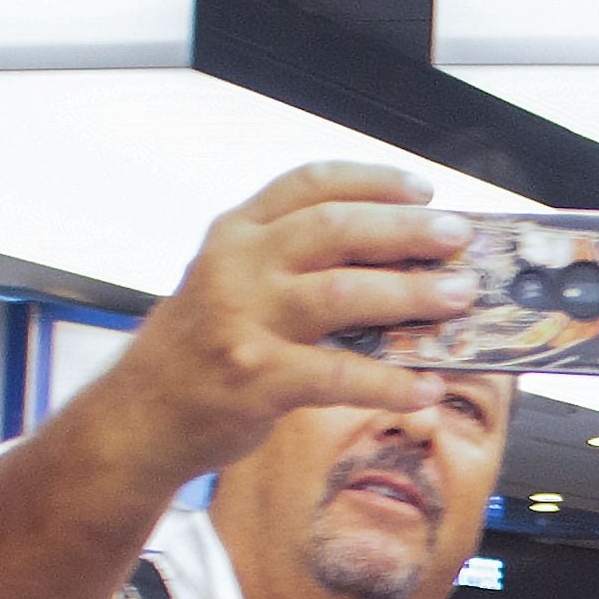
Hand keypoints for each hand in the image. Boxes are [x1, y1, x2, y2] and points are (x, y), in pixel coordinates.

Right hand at [100, 164, 482, 480]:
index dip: (372, 182)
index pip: (309, 184)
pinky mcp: (256, 379)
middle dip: (406, 231)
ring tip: (458, 298)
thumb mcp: (230, 284)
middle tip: (458, 240)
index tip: (423, 190)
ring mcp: (244, 321)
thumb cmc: (198, 351)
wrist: (139, 417)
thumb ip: (290, 265)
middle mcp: (238, 266)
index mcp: (236, 232)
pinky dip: (389, 383)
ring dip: (410, 293)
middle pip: (335, 229)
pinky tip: (426, 388)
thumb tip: (393, 262)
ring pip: (342, 294)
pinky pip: (338, 376)